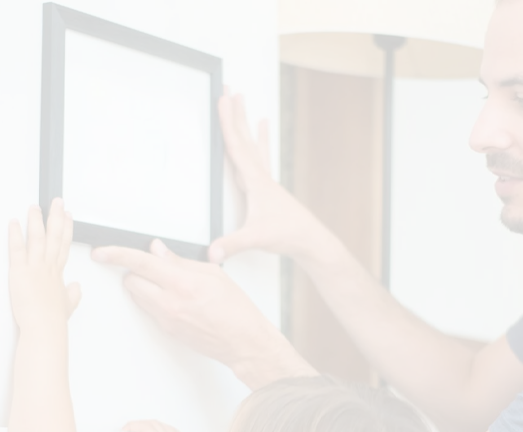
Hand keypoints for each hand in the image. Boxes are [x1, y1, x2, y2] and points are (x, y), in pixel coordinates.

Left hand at [8, 199, 80, 331]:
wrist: (45, 328)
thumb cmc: (53, 321)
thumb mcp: (67, 306)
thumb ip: (72, 295)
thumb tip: (76, 287)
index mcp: (57, 275)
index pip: (64, 246)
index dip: (67, 230)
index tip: (68, 217)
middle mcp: (48, 267)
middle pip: (54, 237)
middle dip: (56, 217)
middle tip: (57, 202)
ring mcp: (35, 268)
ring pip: (38, 238)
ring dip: (37, 220)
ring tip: (34, 207)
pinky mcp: (20, 271)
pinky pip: (17, 249)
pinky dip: (15, 234)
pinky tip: (14, 222)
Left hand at [90, 239, 313, 387]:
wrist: (243, 342)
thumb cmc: (236, 309)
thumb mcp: (213, 274)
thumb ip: (180, 261)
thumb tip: (158, 250)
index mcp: (182, 283)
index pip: (140, 263)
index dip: (116, 254)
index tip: (101, 252)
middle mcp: (170, 302)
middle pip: (131, 281)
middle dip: (136, 271)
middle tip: (152, 268)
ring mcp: (166, 319)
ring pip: (138, 296)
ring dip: (144, 286)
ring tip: (168, 285)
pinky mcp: (167, 330)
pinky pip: (149, 309)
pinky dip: (155, 300)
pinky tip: (175, 300)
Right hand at [209, 93, 338, 264]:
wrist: (310, 240)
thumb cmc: (287, 235)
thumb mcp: (256, 239)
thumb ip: (233, 244)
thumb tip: (212, 252)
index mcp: (256, 182)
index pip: (237, 146)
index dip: (227, 122)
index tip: (222, 99)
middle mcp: (262, 176)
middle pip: (244, 138)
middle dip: (235, 114)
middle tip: (229, 88)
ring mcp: (266, 181)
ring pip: (252, 145)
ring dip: (245, 122)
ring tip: (244, 100)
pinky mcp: (268, 188)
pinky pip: (260, 157)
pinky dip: (259, 140)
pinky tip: (262, 128)